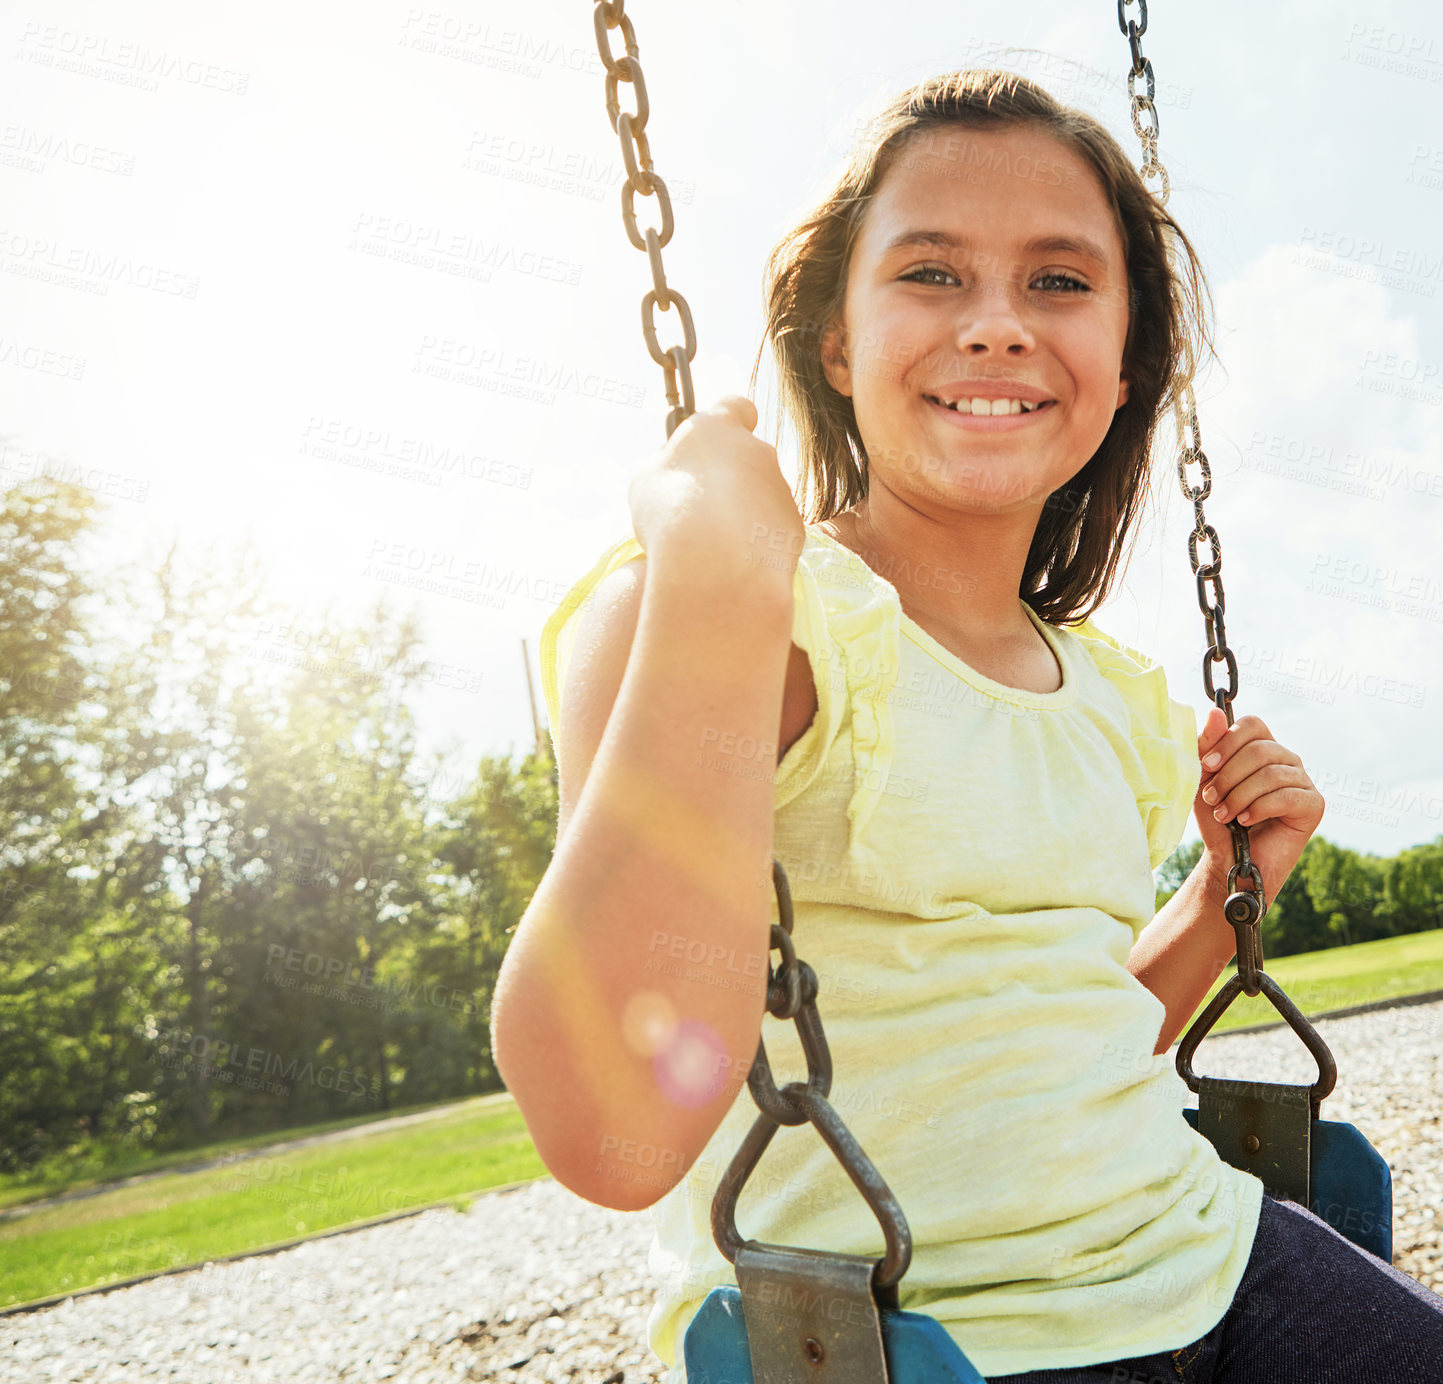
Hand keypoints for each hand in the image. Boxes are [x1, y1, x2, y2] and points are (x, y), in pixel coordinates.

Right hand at [627, 394, 804, 587]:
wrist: (713, 563)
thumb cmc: (669, 513)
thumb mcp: (648, 481)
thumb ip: (666, 465)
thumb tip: (674, 464)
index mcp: (718, 429)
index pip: (735, 407)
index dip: (728, 422)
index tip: (717, 440)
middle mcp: (757, 450)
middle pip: (747, 457)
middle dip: (731, 478)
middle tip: (702, 509)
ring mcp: (780, 487)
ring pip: (762, 496)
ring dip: (743, 512)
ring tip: (714, 542)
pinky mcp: (793, 524)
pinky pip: (773, 528)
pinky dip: (757, 540)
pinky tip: (734, 558)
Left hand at [1193, 706, 1324, 900]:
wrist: (1230, 859)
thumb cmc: (1217, 818)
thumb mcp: (1203, 780)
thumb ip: (1207, 747)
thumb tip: (1214, 712)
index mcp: (1261, 747)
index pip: (1252, 724)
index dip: (1227, 741)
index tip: (1206, 765)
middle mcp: (1286, 759)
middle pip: (1259, 749)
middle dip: (1228, 775)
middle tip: (1211, 798)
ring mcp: (1303, 780)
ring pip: (1271, 773)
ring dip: (1239, 795)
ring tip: (1224, 815)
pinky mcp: (1314, 805)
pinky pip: (1288, 795)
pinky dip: (1259, 808)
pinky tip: (1246, 821)